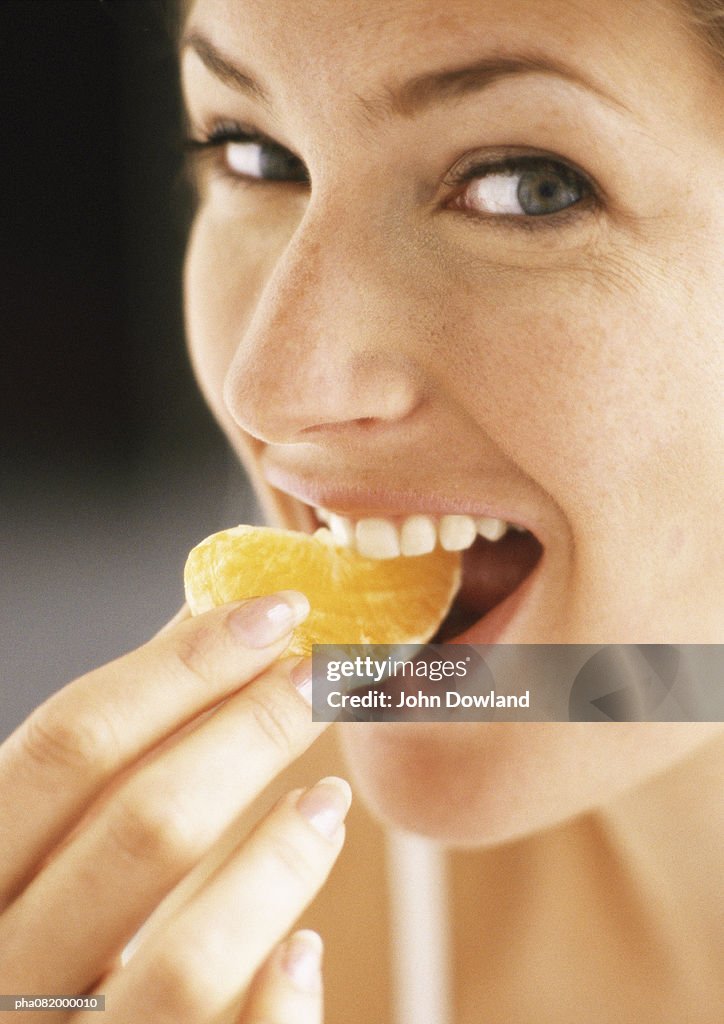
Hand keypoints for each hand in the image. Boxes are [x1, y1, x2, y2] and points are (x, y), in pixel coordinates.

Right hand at [0, 592, 346, 1022]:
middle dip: (248, 735)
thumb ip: (109, 757)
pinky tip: (306, 947)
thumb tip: (206, 624)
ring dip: (279, 861)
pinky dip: (276, 1000)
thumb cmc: (36, 936)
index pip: (67, 745)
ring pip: (189, 958)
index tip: (275, 613)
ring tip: (329, 800)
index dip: (179, 666)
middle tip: (320, 680)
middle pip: (140, 828)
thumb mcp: (40, 846)